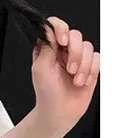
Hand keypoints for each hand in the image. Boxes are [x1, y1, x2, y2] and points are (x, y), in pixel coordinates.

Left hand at [31, 16, 99, 135]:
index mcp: (48, 48)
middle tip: (69, 70)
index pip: (54, 26)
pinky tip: (83, 81)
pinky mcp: (90, 66)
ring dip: (83, 66)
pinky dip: (91, 70)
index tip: (62, 42)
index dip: (61, 29)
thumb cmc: (47, 93)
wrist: (60, 112)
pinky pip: (98, 58)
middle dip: (75, 54)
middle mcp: (63, 50)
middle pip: (76, 35)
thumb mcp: (40, 69)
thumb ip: (46, 47)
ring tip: (75, 80)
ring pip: (88, 47)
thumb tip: (49, 29)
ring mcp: (77, 57)